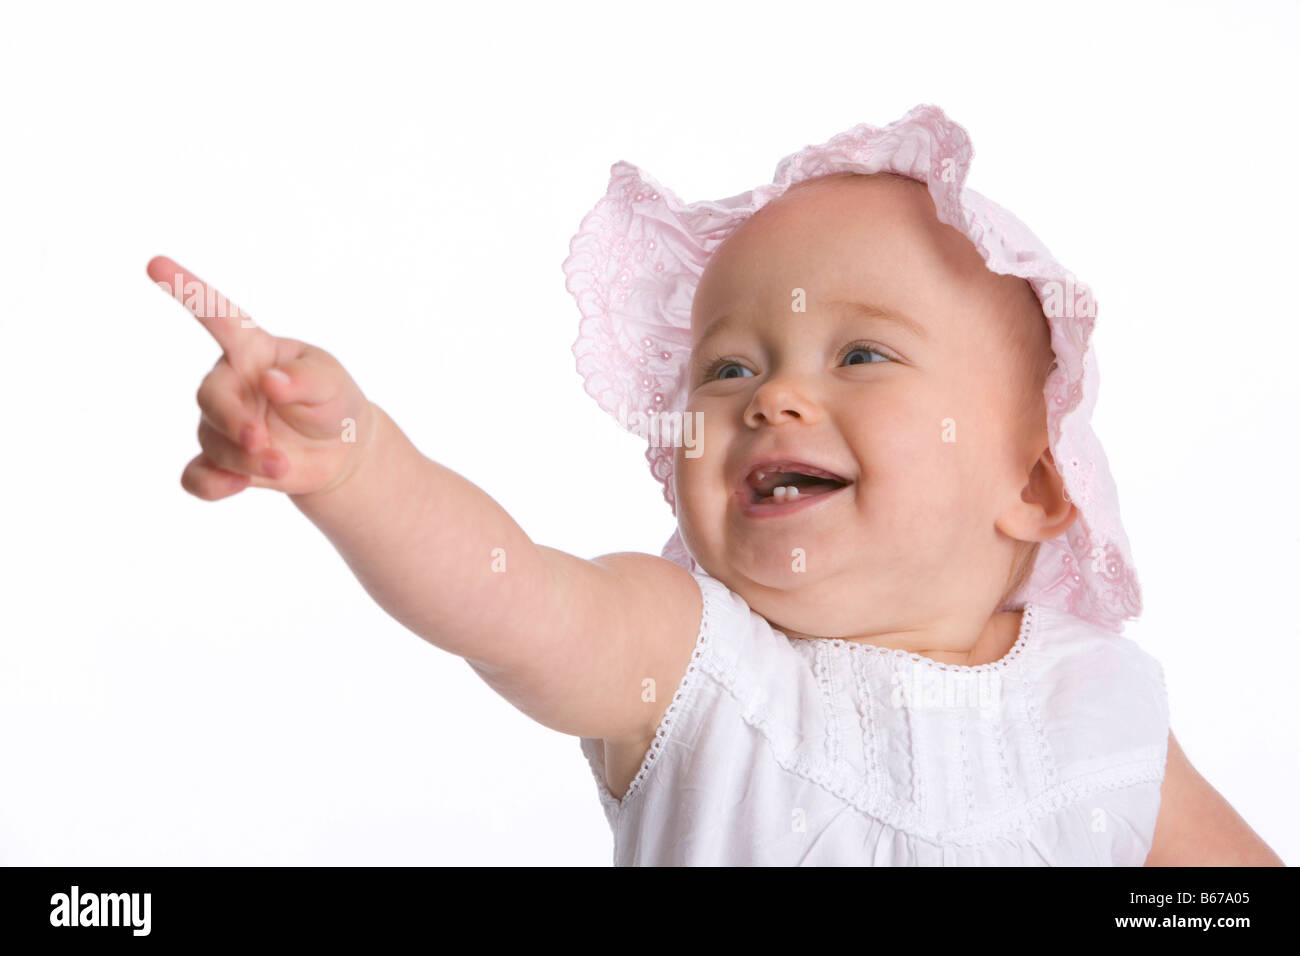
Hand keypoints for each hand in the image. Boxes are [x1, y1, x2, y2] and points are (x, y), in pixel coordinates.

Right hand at [148, 255, 375, 500]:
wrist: (339, 451)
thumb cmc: (331, 401)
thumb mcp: (332, 384)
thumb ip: (305, 379)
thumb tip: (272, 380)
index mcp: (252, 350)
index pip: (217, 316)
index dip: (188, 289)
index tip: (156, 263)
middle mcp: (230, 383)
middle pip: (209, 398)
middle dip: (233, 422)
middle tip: (261, 441)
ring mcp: (221, 423)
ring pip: (212, 441)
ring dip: (245, 458)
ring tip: (282, 465)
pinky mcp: (222, 461)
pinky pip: (198, 476)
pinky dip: (211, 485)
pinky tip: (235, 487)